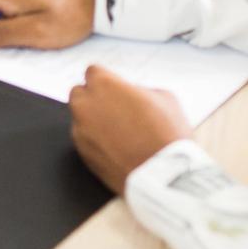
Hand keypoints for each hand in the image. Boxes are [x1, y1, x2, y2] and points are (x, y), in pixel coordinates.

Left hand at [67, 65, 191, 190]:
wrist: (164, 177)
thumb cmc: (167, 134)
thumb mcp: (163, 97)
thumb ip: (138, 90)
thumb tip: (129, 93)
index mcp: (103, 84)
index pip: (93, 71)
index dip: (106, 80)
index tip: (116, 89)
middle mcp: (85, 105)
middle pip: (80, 93)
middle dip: (93, 98)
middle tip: (115, 108)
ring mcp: (81, 131)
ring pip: (80, 118)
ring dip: (92, 120)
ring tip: (118, 131)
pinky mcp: (82, 154)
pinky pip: (84, 140)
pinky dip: (94, 141)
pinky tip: (116, 147)